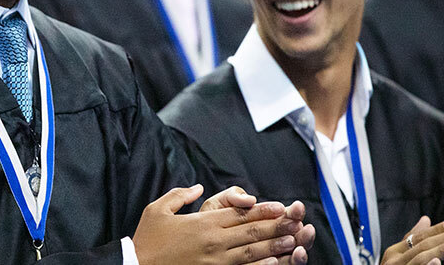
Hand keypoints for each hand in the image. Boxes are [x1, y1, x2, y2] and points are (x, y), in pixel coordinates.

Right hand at [133, 184, 305, 264]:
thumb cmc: (146, 240)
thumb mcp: (158, 209)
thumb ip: (179, 195)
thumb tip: (197, 187)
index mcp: (202, 223)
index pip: (239, 214)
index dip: (262, 210)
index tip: (280, 207)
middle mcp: (212, 242)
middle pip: (250, 233)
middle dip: (276, 227)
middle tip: (297, 223)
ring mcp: (214, 262)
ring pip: (251, 253)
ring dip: (274, 247)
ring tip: (293, 242)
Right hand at [381, 216, 443, 264]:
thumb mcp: (398, 256)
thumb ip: (411, 239)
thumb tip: (425, 219)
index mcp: (394, 252)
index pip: (419, 236)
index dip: (438, 229)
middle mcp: (394, 261)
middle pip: (422, 245)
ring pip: (421, 258)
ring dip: (441, 249)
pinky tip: (436, 262)